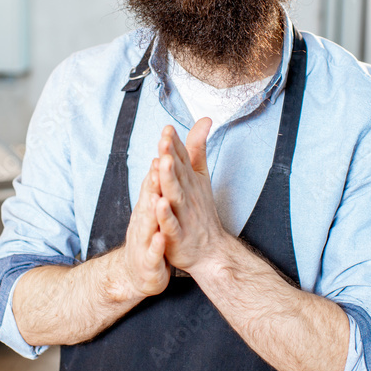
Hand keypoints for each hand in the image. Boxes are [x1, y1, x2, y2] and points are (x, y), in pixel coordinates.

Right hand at [121, 159, 170, 297]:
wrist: (136, 274)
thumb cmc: (148, 238)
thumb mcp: (152, 210)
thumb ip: (156, 186)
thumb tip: (159, 158)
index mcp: (146, 209)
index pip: (151, 184)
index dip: (157, 166)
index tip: (164, 146)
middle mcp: (143, 222)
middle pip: (147, 199)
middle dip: (153, 182)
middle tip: (159, 162)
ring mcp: (144, 242)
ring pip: (147, 224)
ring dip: (152, 211)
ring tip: (158, 197)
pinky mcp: (149, 262)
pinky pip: (153, 252)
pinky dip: (156, 244)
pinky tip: (160, 237)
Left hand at [154, 118, 226, 271]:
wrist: (210, 250)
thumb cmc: (200, 210)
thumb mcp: (200, 176)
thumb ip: (197, 148)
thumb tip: (204, 120)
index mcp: (189, 180)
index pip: (181, 158)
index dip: (174, 143)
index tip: (168, 128)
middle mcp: (187, 194)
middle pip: (178, 172)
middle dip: (171, 156)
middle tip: (165, 140)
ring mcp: (183, 214)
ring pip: (174, 194)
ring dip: (169, 179)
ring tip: (163, 162)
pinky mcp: (178, 235)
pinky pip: (171, 223)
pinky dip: (165, 214)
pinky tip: (159, 203)